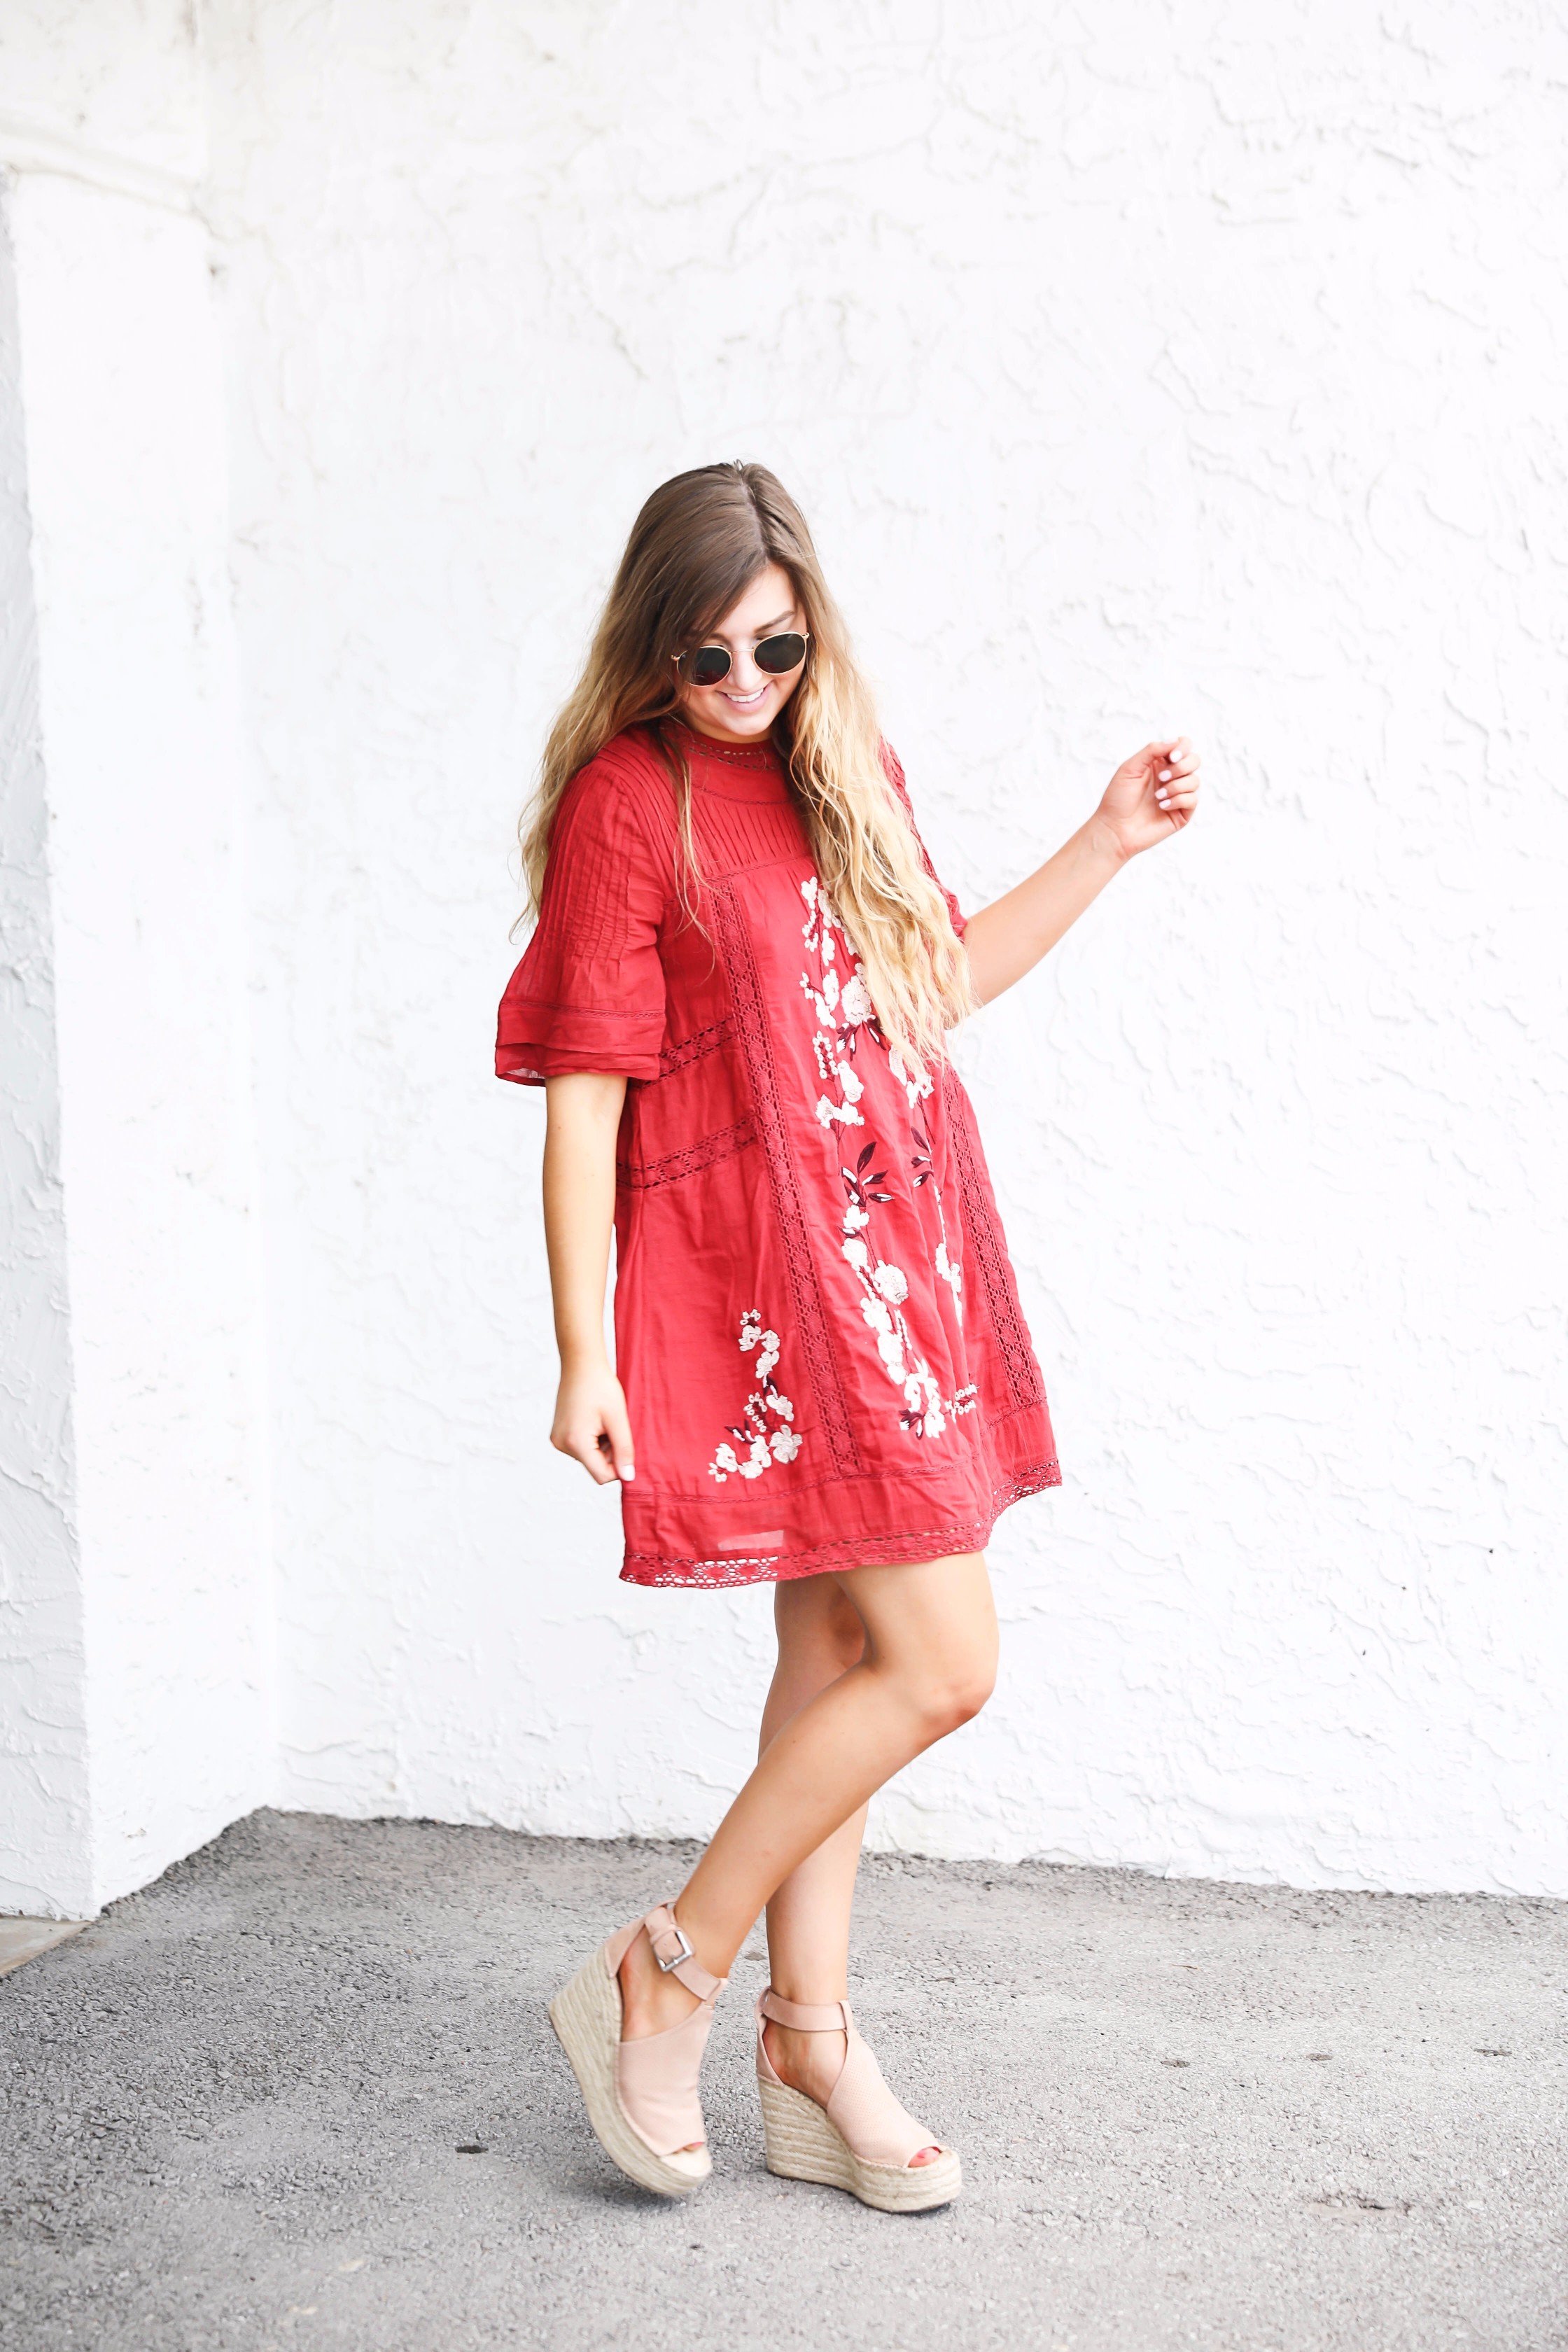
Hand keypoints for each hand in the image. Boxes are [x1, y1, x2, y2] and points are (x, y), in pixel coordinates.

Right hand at [551, 1358, 635, 1485]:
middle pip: (595, 1466)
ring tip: (603, 1420)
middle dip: (610, 1452)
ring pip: (589, 1457)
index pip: (601, 1475)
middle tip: (614, 1427)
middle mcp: (562, 1445)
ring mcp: (557, 1439)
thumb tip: (628, 1477)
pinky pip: (581, 1447)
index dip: (619, 1467)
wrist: (581, 1364)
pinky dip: (592, 1439)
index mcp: (575, 1443)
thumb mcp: (618, 1418)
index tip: (626, 1447)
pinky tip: (595, 1420)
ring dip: (602, 1445)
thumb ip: (624, 1450)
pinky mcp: (558, 1434)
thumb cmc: (600, 1386)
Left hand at [1095, 737, 1201, 861]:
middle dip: (1181, 767)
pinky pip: (1192, 799)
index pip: (1183, 745)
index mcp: (1159, 763)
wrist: (1114, 829)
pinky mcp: (1182, 813)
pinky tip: (1162, 806)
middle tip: (1162, 778)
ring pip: (1194, 780)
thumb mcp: (1130, 768)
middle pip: (1194, 760)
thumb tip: (1175, 741)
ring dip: (1176, 786)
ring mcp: (1178, 795)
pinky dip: (1178, 800)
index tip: (1172, 756)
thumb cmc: (1118, 799)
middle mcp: (1171, 777)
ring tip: (1158, 797)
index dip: (1183, 747)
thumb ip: (1152, 751)